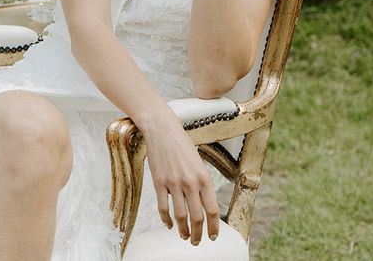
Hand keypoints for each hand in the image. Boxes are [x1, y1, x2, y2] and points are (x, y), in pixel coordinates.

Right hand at [142, 120, 219, 245]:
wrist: (162, 130)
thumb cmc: (181, 144)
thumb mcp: (198, 163)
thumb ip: (201, 183)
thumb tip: (202, 205)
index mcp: (204, 177)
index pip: (212, 210)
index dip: (214, 227)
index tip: (213, 236)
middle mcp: (191, 182)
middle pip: (197, 217)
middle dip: (198, 234)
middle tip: (197, 241)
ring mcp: (174, 183)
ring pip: (181, 216)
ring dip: (183, 231)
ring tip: (184, 236)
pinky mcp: (159, 182)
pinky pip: (163, 208)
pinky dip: (166, 220)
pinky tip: (169, 224)